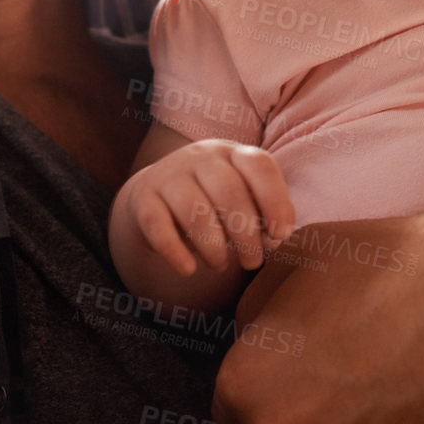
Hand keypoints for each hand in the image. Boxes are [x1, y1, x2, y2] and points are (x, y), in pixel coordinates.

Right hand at [121, 140, 293, 276]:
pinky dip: (176, 253)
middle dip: (247, 236)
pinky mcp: (143, 199)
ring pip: (196, 212)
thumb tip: (276, 237)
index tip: (280, 234)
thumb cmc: (211, 202)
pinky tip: (188, 270)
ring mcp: (169, 175)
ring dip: (214, 248)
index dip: (275, 201)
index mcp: (232, 153)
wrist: (153, 195)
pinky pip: (159, 227)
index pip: (259, 165)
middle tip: (252, 263)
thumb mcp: (241, 197)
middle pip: (229, 193)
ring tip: (221, 266)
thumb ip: (264, 212)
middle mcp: (200, 157)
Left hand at [212, 185, 423, 423]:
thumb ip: (251, 303)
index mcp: (243, 382)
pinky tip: (376, 414)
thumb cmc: (382, 264)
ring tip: (347, 404)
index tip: (293, 367)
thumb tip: (247, 339)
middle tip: (321, 387)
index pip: (225, 407)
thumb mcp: (293, 256)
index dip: (258, 384)